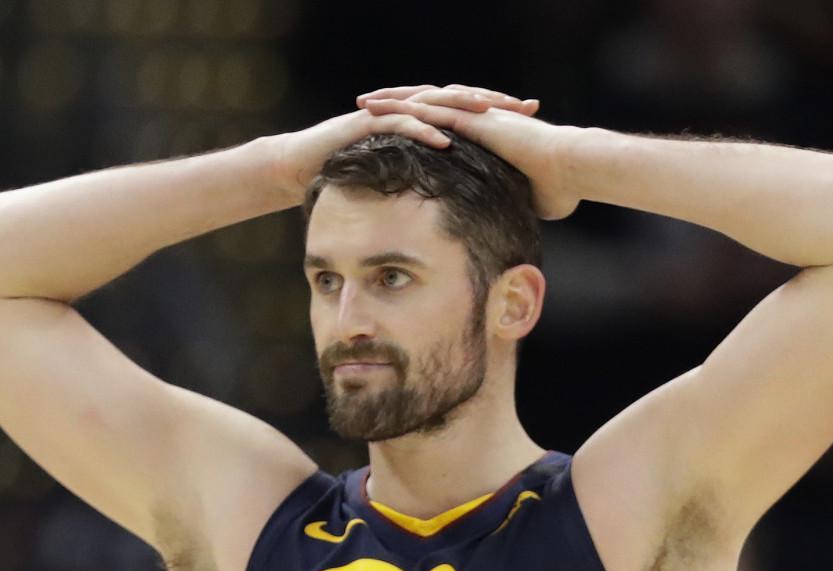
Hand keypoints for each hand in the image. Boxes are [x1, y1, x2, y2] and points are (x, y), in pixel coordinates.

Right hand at [269, 88, 538, 202]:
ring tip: (493, 114)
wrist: (298, 167)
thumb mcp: (397, 181)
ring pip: (432, 104)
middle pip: (458, 100)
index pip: (467, 114)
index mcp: (420, 123)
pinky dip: (423, 130)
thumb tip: (464, 207)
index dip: (500, 116)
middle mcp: (408, 111)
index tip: (534, 123)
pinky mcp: (368, 123)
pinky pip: (401, 123)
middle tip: (525, 108)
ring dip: (464, 108)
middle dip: (493, 103)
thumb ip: (428, 183)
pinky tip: (445, 138)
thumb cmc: (348, 180)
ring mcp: (387, 113)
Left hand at [356, 84, 581, 219]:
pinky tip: (384, 108)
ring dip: (394, 100)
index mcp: (485, 134)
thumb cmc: (557, 189)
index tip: (392, 128)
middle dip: (397, 105)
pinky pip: (435, 108)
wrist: (571, 170)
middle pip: (428, 104)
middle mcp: (477, 118)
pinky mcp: (477, 118)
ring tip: (365, 102)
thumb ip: (507, 207)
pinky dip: (408, 106)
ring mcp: (476, 115)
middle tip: (367, 106)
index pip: (443, 123)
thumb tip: (503, 231)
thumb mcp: (523, 201)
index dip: (417, 123)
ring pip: (426, 99)